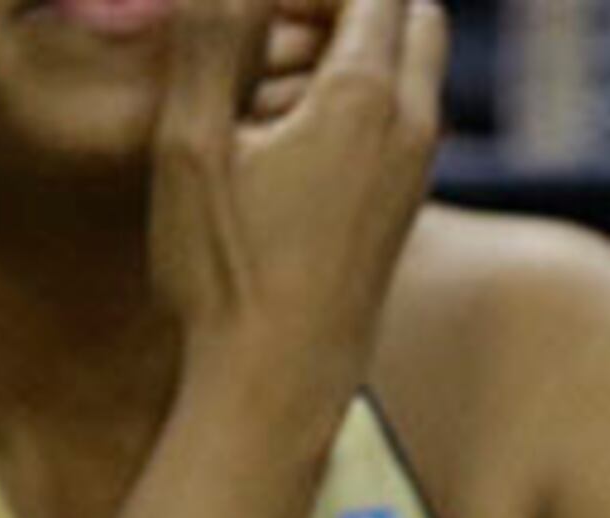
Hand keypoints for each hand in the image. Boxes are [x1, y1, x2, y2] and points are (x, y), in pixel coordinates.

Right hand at [150, 0, 447, 418]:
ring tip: (254, 77)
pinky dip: (349, 98)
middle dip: (343, 2)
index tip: (252, 10)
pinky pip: (397, 119)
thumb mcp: (192, 143)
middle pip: (413, 16)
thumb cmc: (226, 272)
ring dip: (345, 49)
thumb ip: (215, 40)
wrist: (277, 387)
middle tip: (262, 26)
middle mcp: (415, 128)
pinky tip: (273, 130)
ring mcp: (418, 171)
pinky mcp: (404, 205)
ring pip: (407, 68)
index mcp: (369, 99)